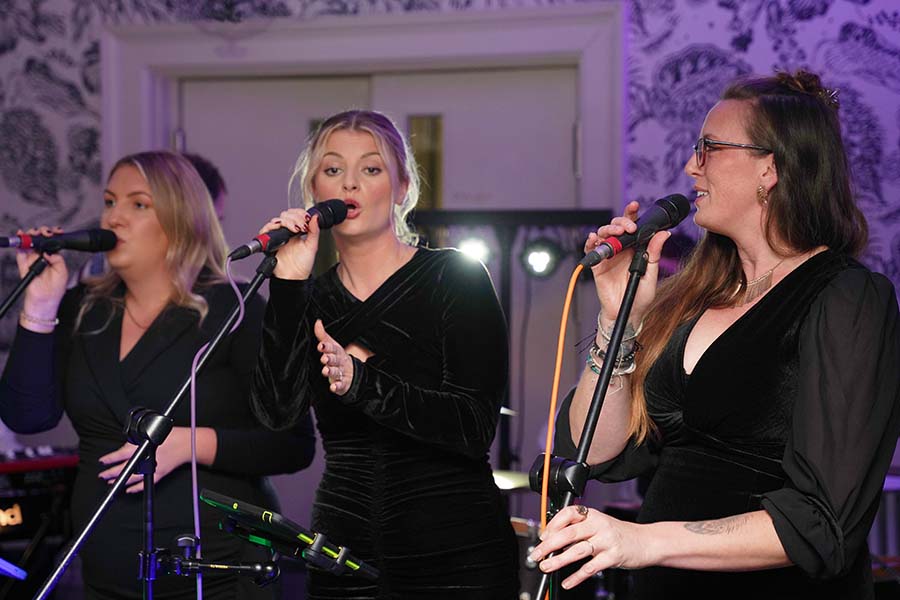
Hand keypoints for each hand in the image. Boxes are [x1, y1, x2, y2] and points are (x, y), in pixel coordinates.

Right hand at [16, 226, 68, 328]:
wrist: (44, 300)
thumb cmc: (55, 288)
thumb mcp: (63, 272)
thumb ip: (57, 259)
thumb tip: (48, 251)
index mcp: (53, 257)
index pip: (52, 242)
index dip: (53, 235)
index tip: (56, 231)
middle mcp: (42, 256)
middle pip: (40, 240)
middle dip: (41, 233)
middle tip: (43, 232)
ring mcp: (32, 260)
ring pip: (29, 244)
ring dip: (29, 236)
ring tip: (32, 233)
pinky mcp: (23, 265)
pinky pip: (20, 253)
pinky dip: (19, 246)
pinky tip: (21, 238)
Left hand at [98, 427, 194, 492]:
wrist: (188, 444)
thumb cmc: (173, 436)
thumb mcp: (152, 432)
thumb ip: (137, 440)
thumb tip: (125, 446)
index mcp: (143, 448)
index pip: (121, 454)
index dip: (110, 458)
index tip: (103, 461)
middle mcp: (146, 460)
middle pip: (124, 469)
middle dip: (111, 473)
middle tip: (102, 475)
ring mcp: (153, 469)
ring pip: (132, 478)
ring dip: (120, 481)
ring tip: (110, 482)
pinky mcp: (160, 474)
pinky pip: (145, 484)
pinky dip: (136, 489)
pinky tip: (129, 490)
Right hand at [258, 208, 320, 279]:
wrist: (293, 277)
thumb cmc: (302, 265)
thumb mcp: (312, 246)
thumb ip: (314, 231)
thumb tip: (315, 217)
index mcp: (296, 232)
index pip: (295, 215)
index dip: (300, 213)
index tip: (307, 219)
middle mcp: (286, 233)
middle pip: (285, 215)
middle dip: (295, 217)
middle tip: (302, 226)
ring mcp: (277, 236)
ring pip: (277, 220)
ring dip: (287, 221)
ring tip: (296, 229)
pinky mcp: (269, 242)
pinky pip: (265, 230)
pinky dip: (273, 227)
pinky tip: (284, 231)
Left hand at [314, 319, 353, 395]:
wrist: (352, 372)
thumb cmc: (337, 357)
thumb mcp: (332, 345)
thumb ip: (322, 335)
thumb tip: (317, 322)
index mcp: (337, 352)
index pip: (332, 348)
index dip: (327, 347)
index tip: (320, 346)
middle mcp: (340, 362)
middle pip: (335, 360)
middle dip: (330, 359)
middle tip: (324, 358)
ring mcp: (342, 373)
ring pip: (337, 372)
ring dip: (331, 371)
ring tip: (325, 371)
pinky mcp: (343, 384)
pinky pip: (340, 385)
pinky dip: (337, 387)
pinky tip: (333, 387)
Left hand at [529, 505, 652, 589]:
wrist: (646, 541)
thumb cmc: (618, 534)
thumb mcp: (598, 525)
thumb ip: (578, 530)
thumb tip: (553, 540)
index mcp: (592, 515)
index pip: (568, 514)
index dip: (552, 525)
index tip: (542, 536)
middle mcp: (598, 525)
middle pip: (568, 533)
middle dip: (549, 545)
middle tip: (536, 554)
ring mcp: (606, 541)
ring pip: (577, 550)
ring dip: (559, 560)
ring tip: (546, 567)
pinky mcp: (613, 556)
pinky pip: (590, 568)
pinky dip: (577, 577)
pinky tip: (567, 582)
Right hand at [584, 201, 670, 327]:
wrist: (627, 313)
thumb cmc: (641, 296)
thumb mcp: (651, 273)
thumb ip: (654, 252)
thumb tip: (663, 233)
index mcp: (634, 247)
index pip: (632, 226)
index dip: (631, 214)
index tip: (635, 206)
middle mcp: (620, 249)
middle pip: (616, 227)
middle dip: (620, 222)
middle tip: (629, 228)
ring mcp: (608, 256)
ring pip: (603, 234)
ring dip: (607, 230)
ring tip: (614, 234)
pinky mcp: (597, 265)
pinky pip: (590, 250)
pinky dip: (590, 242)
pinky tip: (593, 238)